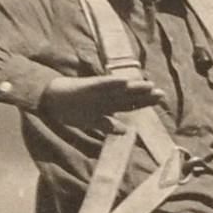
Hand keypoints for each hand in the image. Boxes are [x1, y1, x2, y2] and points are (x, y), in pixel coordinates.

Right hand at [39, 74, 165, 126]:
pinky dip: (111, 82)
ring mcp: (97, 91)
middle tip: (162, 93)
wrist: (49, 99)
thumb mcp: (92, 122)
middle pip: (129, 96)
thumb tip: (125, 132)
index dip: (146, 102)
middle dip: (146, 95)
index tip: (161, 100)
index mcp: (108, 105)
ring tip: (149, 85)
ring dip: (133, 87)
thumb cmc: (71, 109)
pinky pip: (100, 84)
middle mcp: (106, 97)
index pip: (131, 103)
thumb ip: (108, 125)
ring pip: (119, 89)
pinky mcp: (86, 86)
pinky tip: (123, 81)